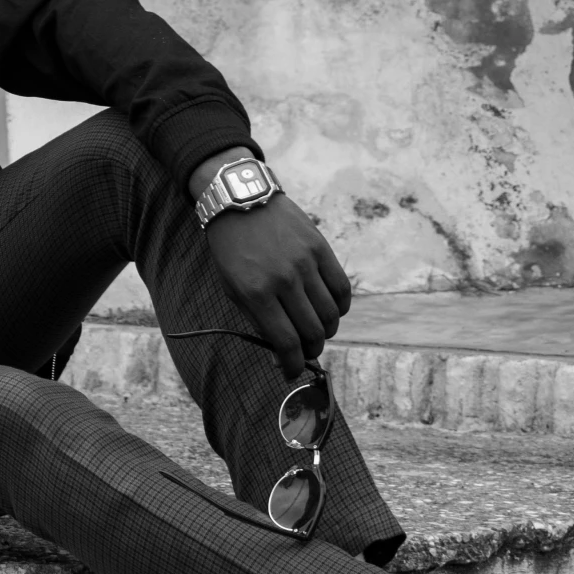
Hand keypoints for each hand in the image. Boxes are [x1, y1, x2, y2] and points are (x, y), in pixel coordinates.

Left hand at [201, 198, 352, 378]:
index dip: (292, 365)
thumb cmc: (231, 249)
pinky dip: (341, 307)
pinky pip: (342, 289)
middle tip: (306, 352)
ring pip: (330, 314)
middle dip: (311, 350)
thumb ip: (256, 320)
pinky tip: (332, 311)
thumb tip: (280, 354)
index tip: (291, 372)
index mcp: (255, 293)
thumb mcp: (231, 287)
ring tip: (317, 332)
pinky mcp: (321, 249)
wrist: (241, 201)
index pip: (286, 342)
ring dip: (327, 331)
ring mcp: (305, 264)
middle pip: (312, 332)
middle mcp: (283, 281)